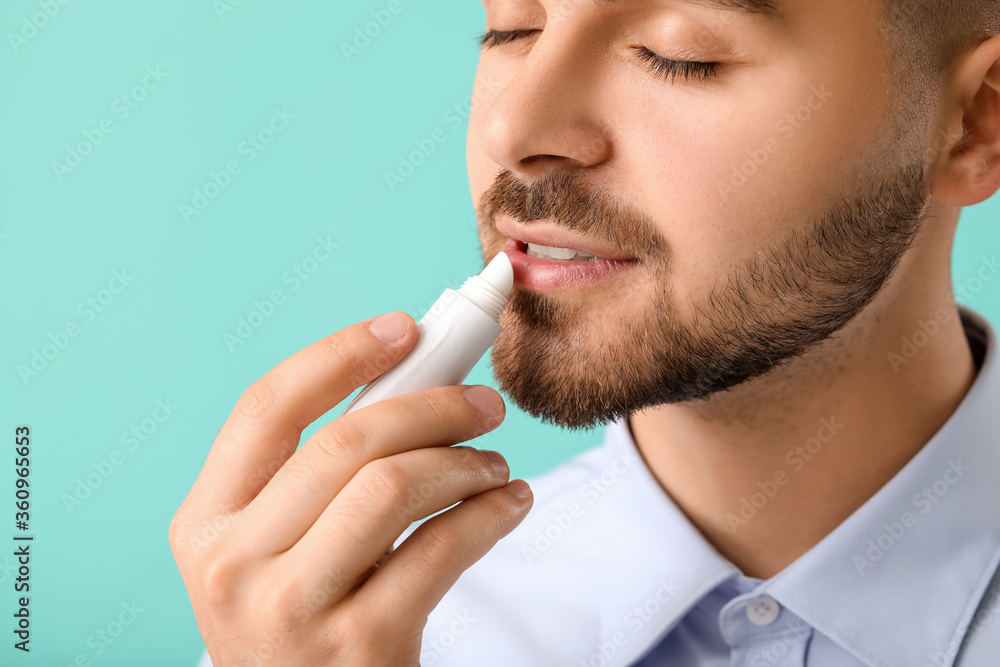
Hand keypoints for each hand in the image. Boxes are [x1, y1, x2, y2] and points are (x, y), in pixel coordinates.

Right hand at [169, 311, 532, 665]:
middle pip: (345, 442)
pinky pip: (441, 549)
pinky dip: (490, 513)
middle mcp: (233, 564)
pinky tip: (508, 504)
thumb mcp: (278, 545)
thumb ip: (317, 471)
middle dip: (432, 405)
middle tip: (483, 403)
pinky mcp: (360, 647)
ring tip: (494, 464)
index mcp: (205, 521)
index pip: (265, 407)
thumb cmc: (305, 613)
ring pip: (393, 486)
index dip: (340, 354)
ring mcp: (292, 610)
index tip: (405, 329)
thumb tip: (412, 369)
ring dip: (463, 461)